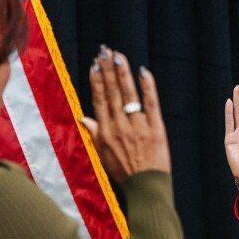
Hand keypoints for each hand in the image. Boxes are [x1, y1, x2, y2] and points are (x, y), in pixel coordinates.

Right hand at [80, 46, 170, 182]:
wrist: (145, 188)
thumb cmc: (124, 173)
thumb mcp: (102, 155)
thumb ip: (94, 133)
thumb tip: (83, 117)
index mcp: (105, 132)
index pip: (99, 100)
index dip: (97, 81)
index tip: (95, 64)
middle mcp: (119, 126)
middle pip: (112, 93)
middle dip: (108, 70)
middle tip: (105, 50)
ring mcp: (138, 126)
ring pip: (128, 95)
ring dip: (123, 73)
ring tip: (118, 56)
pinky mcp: (155, 128)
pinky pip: (151, 103)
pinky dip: (148, 87)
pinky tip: (143, 72)